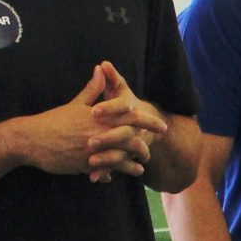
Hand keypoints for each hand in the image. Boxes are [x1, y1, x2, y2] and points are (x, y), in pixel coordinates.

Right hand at [15, 65, 154, 181]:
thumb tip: (101, 68)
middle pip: (130, 139)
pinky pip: (104, 170)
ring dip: (132, 166)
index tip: (162, 126)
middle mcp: (99, 133)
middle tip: (152, 152)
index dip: (148, 121)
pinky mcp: (84, 165)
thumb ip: (92, 89)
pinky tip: (116, 177)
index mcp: (99, 117)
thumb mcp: (75, 104)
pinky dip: (111, 174)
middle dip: (144, 147)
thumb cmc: (53, 120)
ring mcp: (93, 151)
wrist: (31, 139)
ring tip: (140, 169)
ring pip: (120, 159)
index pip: (130, 116)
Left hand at [85, 61, 166, 183]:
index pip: (122, 107)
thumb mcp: (118, 90)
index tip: (93, 111)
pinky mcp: (126, 158)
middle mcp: (134, 127)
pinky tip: (93, 177)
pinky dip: (105, 172)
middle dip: (107, 138)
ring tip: (91, 161)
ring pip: (122, 153)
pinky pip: (118, 167)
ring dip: (108, 158)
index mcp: (130, 109)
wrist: (150, 126)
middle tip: (90, 142)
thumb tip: (104, 64)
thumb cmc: (125, 103)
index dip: (108, 108)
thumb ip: (110, 79)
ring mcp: (131, 144)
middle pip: (123, 133)